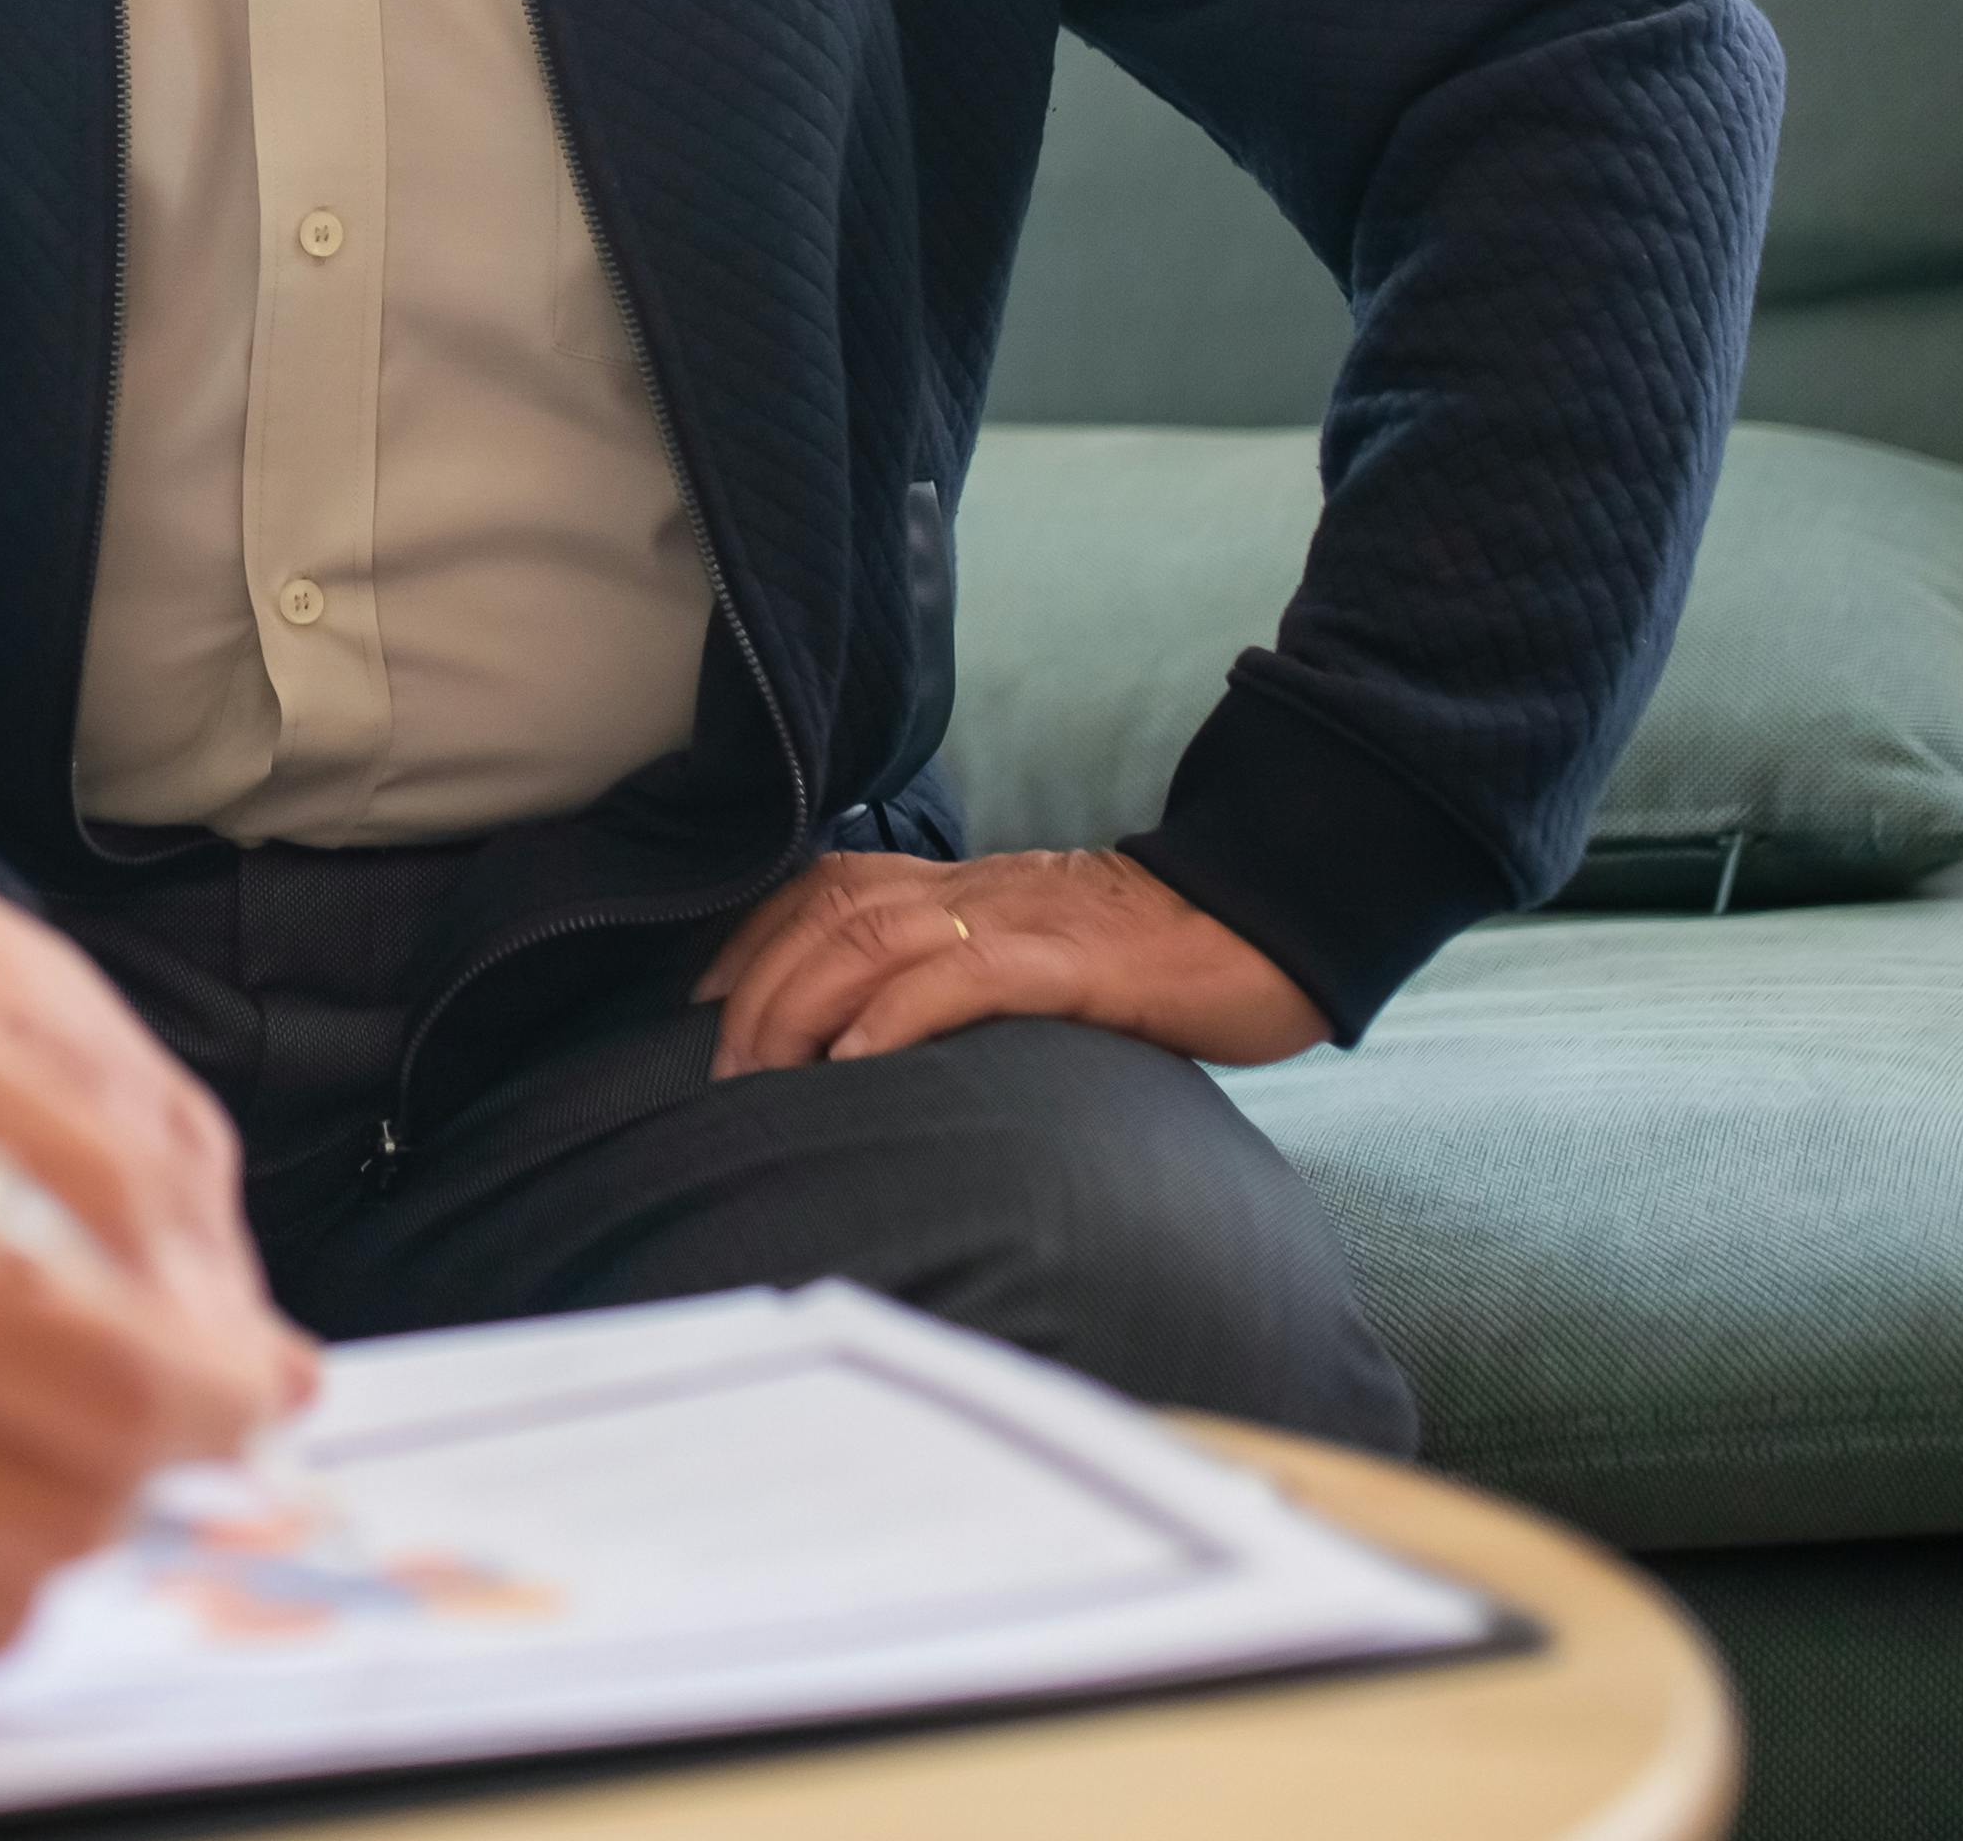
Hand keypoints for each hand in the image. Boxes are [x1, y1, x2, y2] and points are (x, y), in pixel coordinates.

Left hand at [696, 846, 1328, 1078]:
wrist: (1266, 924)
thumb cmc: (1152, 964)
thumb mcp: (1037, 959)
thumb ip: (965, 979)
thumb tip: (885, 1045)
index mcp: (962, 888)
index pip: (823, 886)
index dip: (750, 936)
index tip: (697, 1001)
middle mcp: (973, 891)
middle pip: (827, 914)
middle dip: (755, 988)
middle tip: (721, 1071)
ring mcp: (1016, 921)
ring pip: (871, 938)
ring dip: (799, 1005)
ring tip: (760, 1076)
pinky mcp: (1066, 962)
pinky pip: (960, 976)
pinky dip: (893, 1016)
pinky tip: (854, 1064)